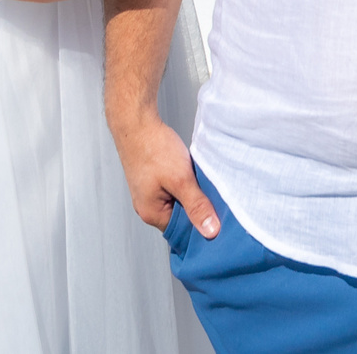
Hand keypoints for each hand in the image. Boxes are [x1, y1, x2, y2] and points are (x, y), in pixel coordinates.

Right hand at [111, 110, 221, 237]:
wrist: (137, 122)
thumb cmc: (152, 148)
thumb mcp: (181, 179)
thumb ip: (197, 206)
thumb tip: (211, 231)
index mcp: (152, 213)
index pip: (183, 233)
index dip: (202, 228)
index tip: (220, 221)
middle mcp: (148, 207)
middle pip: (181, 218)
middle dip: (198, 210)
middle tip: (213, 198)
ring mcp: (150, 193)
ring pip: (179, 202)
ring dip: (192, 195)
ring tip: (200, 182)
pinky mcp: (154, 180)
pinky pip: (174, 190)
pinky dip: (185, 184)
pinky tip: (191, 174)